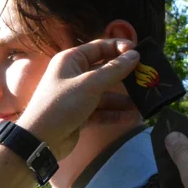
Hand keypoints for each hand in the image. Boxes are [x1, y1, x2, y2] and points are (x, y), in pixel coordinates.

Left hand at [17, 39, 138, 159]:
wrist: (39, 140)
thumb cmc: (61, 105)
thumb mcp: (89, 85)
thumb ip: (113, 70)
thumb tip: (135, 55)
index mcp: (72, 60)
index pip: (100, 47)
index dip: (120, 48)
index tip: (140, 53)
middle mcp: (74, 75)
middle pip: (105, 71)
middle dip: (126, 76)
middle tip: (147, 78)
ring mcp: (77, 96)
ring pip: (105, 93)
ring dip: (123, 99)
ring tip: (145, 103)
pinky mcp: (80, 115)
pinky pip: (102, 111)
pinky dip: (115, 114)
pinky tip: (133, 117)